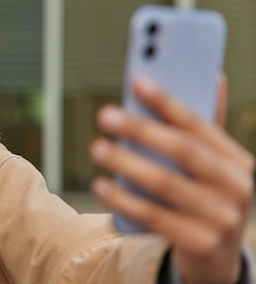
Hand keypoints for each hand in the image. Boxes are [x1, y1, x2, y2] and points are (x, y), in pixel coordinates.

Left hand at [89, 75, 253, 283]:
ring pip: (166, 183)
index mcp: (240, 161)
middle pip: (183, 150)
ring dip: (127, 162)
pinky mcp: (203, 244)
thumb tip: (215, 76)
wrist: (216, 260)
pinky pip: (155, 217)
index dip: (168, 101)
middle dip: (141, 129)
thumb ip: (204, 128)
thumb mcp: (211, 167)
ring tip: (97, 147)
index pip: (200, 124)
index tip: (137, 81)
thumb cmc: (206, 200)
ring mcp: (224, 218)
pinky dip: (124, 200)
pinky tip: (100, 185)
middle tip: (105, 115)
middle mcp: (239, 188)